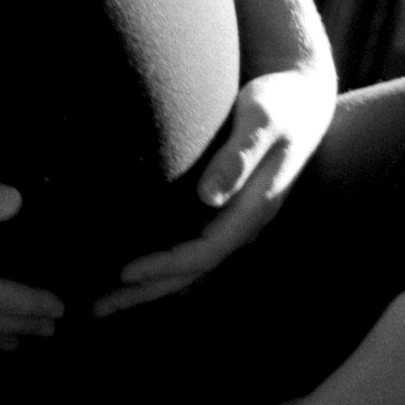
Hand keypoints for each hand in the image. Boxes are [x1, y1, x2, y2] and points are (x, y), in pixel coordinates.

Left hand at [93, 64, 334, 316]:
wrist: (306, 96)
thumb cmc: (281, 101)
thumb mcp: (263, 119)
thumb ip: (239, 156)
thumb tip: (209, 197)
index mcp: (255, 207)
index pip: (204, 251)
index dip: (163, 265)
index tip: (123, 273)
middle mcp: (247, 222)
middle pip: (193, 271)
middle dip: (147, 291)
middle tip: (98, 309)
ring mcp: (240, 220)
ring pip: (193, 265)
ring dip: (153, 285)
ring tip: (110, 300)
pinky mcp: (232, 210)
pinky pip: (196, 249)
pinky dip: (168, 265)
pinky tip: (145, 268)